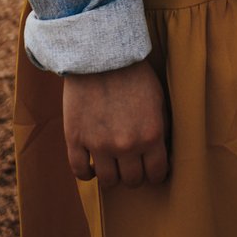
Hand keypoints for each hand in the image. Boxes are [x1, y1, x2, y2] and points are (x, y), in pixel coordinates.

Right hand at [62, 59, 168, 187]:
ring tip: (113, 166)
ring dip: (112, 176)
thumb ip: (160, 127)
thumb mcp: (159, 99)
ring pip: (108, 181)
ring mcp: (98, 145)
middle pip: (132, 180)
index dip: (155, 174)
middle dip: (135, 175)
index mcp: (151, 135)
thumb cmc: (134, 74)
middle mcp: (126, 145)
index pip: (156, 173)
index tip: (152, 170)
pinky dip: (87, 174)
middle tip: (132, 166)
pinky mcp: (75, 139)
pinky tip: (92, 167)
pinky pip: (80, 171)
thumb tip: (162, 151)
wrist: (100, 55)